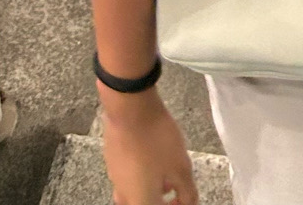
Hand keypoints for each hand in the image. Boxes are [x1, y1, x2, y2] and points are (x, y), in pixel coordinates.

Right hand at [100, 90, 198, 204]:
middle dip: (163, 200)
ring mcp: (115, 176)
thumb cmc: (156, 139)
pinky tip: (153, 154)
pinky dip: (143, 173)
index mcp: (141, 202)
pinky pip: (129, 176)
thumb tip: (190, 203)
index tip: (187, 198)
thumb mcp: (181, 167)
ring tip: (168, 169)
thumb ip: (188, 192)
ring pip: (136, 192)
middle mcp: (124, 195)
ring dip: (154, 187)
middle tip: (177, 188)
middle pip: (145, 204)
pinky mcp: (112, 159)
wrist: (129, 107)